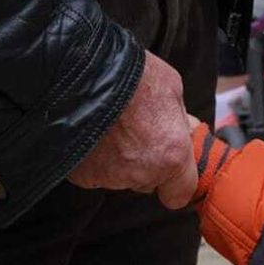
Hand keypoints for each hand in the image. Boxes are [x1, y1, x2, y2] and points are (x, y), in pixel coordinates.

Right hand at [68, 52, 197, 208]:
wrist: (82, 69)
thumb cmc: (131, 74)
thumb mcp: (172, 88)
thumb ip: (179, 119)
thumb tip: (182, 131)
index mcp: (171, 155)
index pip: (179, 195)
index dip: (174, 182)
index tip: (168, 169)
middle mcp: (141, 173)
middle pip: (147, 182)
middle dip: (144, 164)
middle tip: (134, 133)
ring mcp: (108, 176)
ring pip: (119, 177)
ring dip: (118, 159)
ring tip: (110, 127)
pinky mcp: (81, 174)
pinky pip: (94, 172)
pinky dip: (93, 158)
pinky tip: (93, 132)